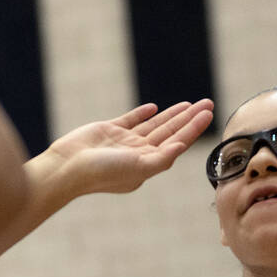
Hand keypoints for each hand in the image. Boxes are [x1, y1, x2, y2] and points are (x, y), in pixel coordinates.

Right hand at [40, 99, 213, 197]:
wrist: (69, 167)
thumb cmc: (103, 173)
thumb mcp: (138, 168)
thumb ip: (162, 158)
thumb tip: (182, 147)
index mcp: (148, 165)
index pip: (177, 143)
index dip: (194, 128)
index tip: (208, 114)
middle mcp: (138, 154)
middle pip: (170, 132)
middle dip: (189, 118)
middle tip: (207, 103)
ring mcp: (124, 142)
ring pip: (154, 125)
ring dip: (171, 115)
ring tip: (189, 105)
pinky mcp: (108, 131)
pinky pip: (130, 120)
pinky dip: (142, 114)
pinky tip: (153, 108)